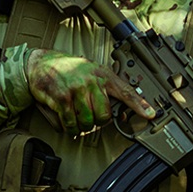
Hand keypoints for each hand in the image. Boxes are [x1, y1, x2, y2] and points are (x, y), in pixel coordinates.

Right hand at [25, 50, 155, 134]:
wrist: (41, 63)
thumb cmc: (68, 69)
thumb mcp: (92, 72)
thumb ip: (106, 89)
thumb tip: (121, 112)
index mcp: (102, 75)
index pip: (126, 92)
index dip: (139, 105)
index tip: (151, 115)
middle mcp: (91, 82)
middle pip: (104, 116)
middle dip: (96, 122)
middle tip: (89, 117)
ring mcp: (76, 90)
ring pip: (87, 123)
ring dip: (80, 127)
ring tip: (76, 119)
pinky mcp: (62, 99)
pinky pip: (69, 124)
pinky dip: (68, 128)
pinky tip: (66, 122)